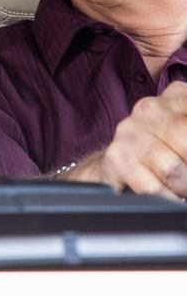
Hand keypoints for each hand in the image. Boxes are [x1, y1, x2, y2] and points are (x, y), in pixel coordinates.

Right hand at [63, 81, 186, 199]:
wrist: (115, 169)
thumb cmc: (163, 153)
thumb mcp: (185, 135)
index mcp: (176, 98)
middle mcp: (150, 109)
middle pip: (185, 133)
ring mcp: (129, 133)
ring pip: (172, 168)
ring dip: (181, 187)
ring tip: (178, 188)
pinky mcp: (116, 158)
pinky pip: (151, 188)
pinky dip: (164, 198)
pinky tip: (163, 193)